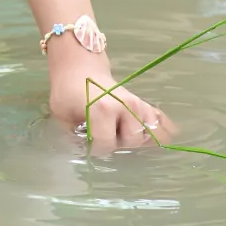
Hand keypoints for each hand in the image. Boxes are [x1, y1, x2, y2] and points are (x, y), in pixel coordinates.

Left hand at [45, 41, 171, 149]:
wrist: (82, 71)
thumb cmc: (69, 93)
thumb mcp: (62, 115)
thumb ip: (73, 137)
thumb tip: (87, 154)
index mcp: (103, 109)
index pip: (106, 143)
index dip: (96, 148)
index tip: (88, 142)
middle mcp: (126, 106)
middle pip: (133, 140)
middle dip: (119, 144)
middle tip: (106, 136)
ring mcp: (139, 104)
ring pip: (151, 133)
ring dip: (139, 140)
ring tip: (123, 135)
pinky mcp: (145, 104)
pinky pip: (163, 122)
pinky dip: (163, 131)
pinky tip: (155, 137)